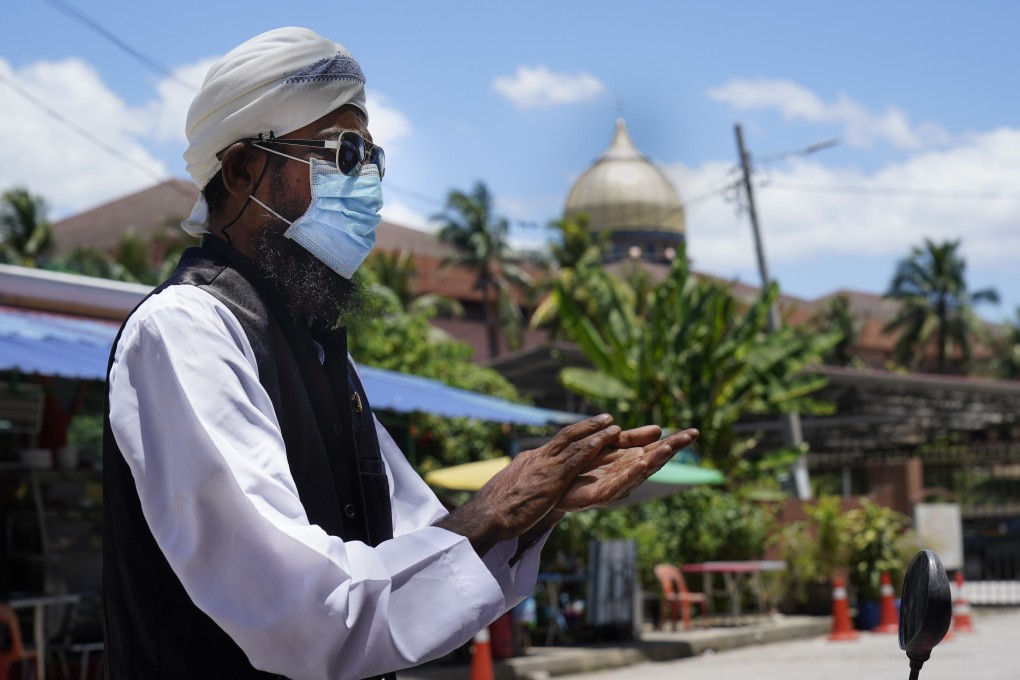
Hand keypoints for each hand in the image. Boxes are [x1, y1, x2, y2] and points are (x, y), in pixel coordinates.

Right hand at [436, 414, 621, 553]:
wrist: (488, 515)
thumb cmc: (495, 509)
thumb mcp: (510, 489)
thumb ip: (522, 483)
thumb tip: (523, 486)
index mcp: (529, 460)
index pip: (555, 444)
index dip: (574, 436)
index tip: (588, 431)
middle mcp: (538, 457)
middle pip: (567, 435)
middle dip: (588, 425)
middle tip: (606, 418)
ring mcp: (546, 466)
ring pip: (575, 443)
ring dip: (597, 433)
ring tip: (615, 426)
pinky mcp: (553, 479)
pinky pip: (575, 459)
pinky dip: (591, 448)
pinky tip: (604, 442)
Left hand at [556, 426, 699, 511]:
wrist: (554, 485)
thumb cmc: (583, 466)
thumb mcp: (609, 446)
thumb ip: (630, 440)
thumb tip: (658, 429)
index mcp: (630, 461)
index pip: (656, 449)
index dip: (674, 441)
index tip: (693, 432)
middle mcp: (627, 474)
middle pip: (653, 460)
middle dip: (671, 448)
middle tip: (690, 437)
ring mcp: (616, 486)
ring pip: (640, 472)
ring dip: (655, 460)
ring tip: (669, 447)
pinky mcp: (600, 496)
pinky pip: (618, 485)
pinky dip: (631, 475)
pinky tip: (641, 465)